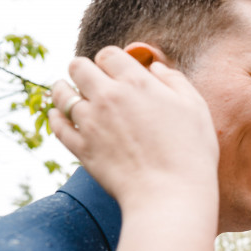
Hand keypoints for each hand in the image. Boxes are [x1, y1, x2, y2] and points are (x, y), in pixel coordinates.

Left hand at [49, 47, 219, 213]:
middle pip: (78, 66)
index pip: (109, 54)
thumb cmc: (190, 153)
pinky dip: (55, 117)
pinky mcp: (81, 149)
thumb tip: (155, 67)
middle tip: (92, 81)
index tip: (118, 72)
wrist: (170, 195)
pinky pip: (58, 126)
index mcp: (136, 82)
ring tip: (69, 93)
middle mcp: (108, 97)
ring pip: (61, 93)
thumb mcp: (195, 108)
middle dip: (84, 69)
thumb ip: (174, 80)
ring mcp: (90, 123)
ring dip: (64, 89)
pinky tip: (58, 115)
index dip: (112, 61)